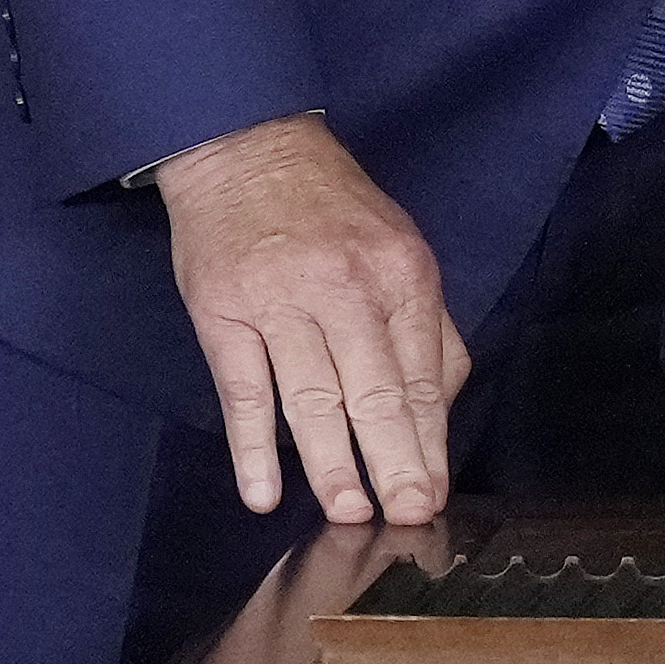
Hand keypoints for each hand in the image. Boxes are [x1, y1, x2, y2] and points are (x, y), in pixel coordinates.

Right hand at [156, 115, 465, 524]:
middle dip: (395, 461)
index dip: (429, 440)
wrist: (246, 148)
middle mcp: (346, 288)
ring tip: (349, 513)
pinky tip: (263, 493)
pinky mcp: (223, 313)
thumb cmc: (331, 209)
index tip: (435, 493)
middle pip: (376, 391)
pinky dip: (252, 447)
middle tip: (407, 516)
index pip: (423, 373)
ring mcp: (280, 301)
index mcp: (401, 274)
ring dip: (331, 463)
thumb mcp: (398, 248)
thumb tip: (441, 407)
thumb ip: (425, 325)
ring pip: (312, 398)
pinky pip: (243, 391)